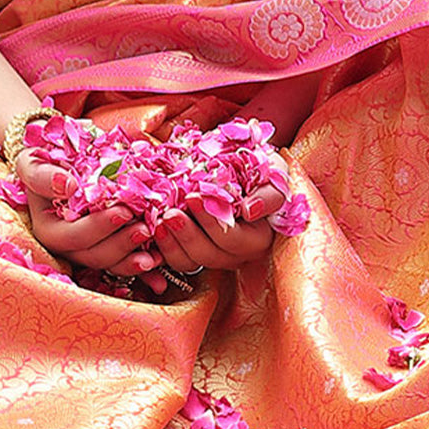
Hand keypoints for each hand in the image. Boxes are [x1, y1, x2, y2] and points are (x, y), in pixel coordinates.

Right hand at [16, 153, 164, 283]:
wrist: (59, 163)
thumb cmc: (44, 163)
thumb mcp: (33, 163)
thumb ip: (42, 176)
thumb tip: (66, 186)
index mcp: (49, 229)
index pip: (73, 236)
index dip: (99, 226)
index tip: (124, 211)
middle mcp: (67, 245)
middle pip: (94, 254)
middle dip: (122, 244)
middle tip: (146, 228)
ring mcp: (88, 248)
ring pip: (110, 263)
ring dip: (133, 260)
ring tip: (155, 249)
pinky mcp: (105, 247)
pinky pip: (122, 264)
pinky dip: (141, 270)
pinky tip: (158, 271)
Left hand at [152, 176, 286, 277]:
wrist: (243, 167)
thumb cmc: (261, 170)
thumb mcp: (274, 174)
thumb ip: (269, 193)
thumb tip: (250, 210)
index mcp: (258, 238)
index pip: (234, 240)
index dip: (212, 223)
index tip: (194, 198)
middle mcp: (237, 253)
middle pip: (210, 255)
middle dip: (188, 235)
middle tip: (171, 213)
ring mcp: (214, 254)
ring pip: (191, 262)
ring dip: (173, 244)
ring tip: (160, 221)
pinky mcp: (194, 250)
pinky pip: (178, 259)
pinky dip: (164, 247)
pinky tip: (154, 227)